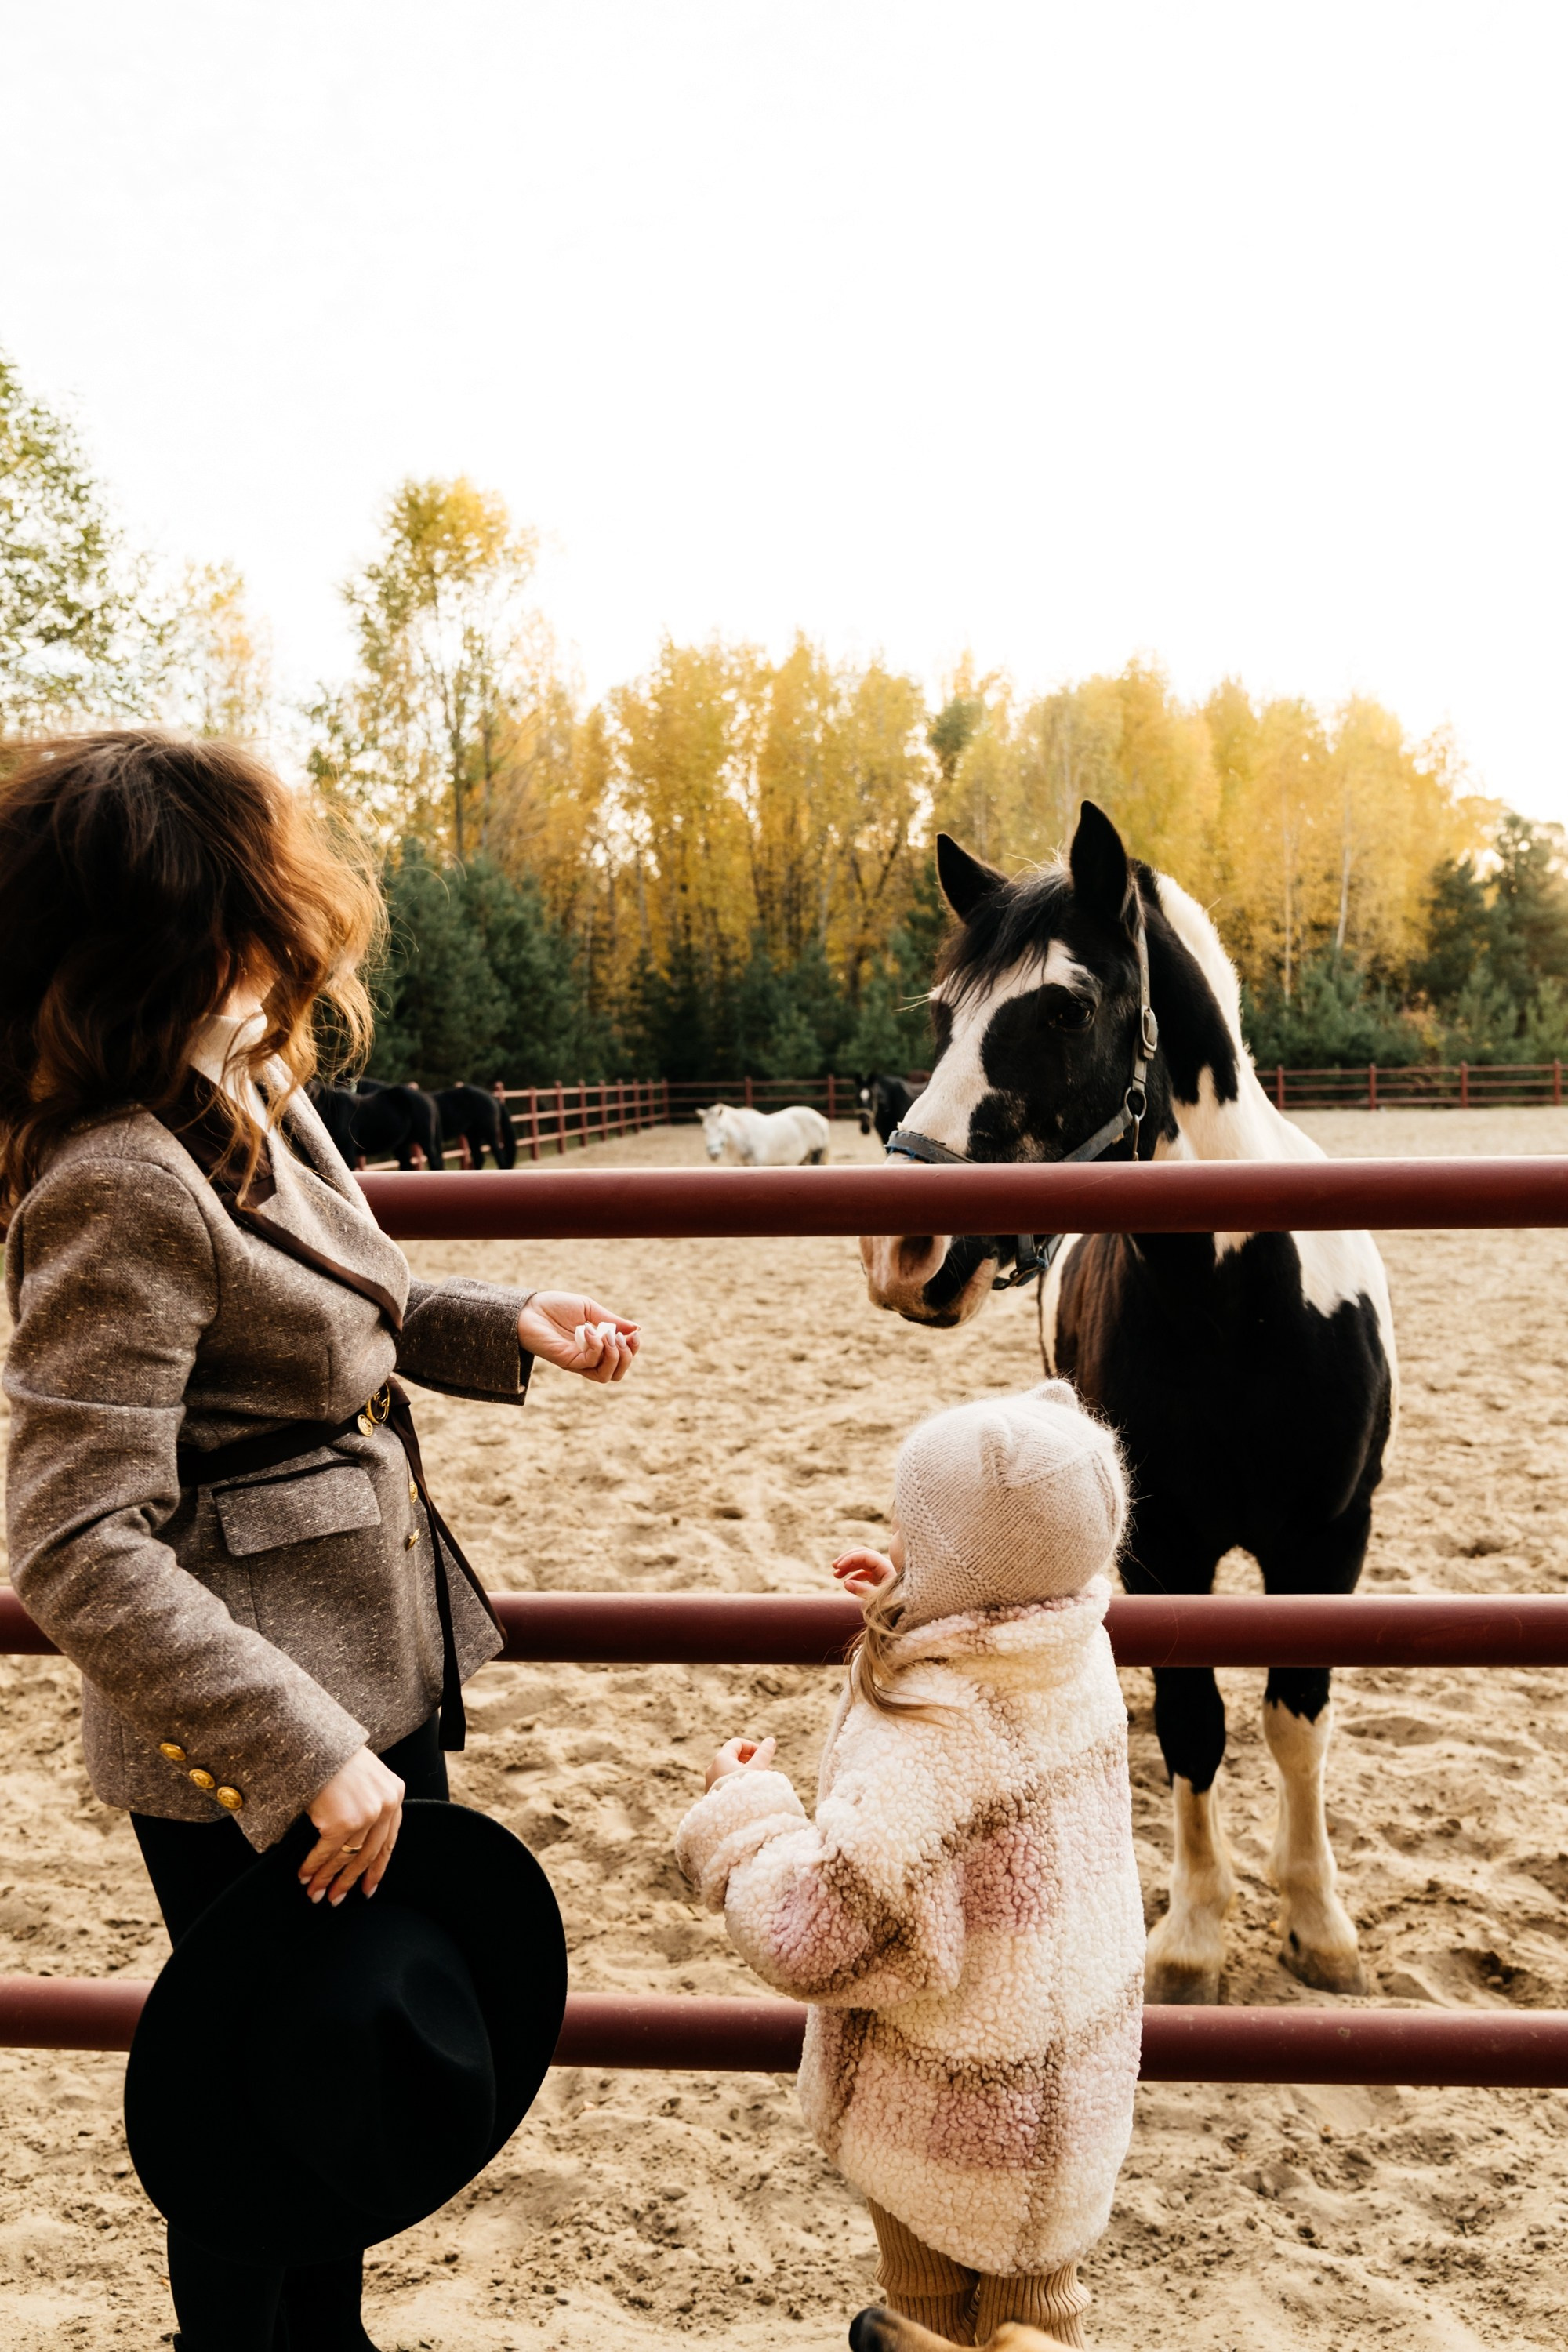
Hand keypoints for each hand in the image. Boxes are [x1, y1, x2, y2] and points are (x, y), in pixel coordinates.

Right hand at [298, 1747, 405, 1905]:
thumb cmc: (333, 1756)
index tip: (369, 1888)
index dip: (377, 1868)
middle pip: (368, 1854)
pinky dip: (313, 1867)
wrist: (311, 1738)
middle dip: (350, 1880)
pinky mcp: (342, 1821)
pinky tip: (304, 1876)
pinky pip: (326, 1853)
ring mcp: (366, 1814)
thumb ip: (370, 1803)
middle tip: (336, 1899)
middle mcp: (386, 1805)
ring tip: (316, 1894)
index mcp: (396, 1793)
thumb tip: (358, 1846)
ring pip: (346, 1857)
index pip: (389, 1840)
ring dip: (328, 1879)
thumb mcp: (365, 1776)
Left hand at [518, 1292, 640, 1382]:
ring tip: (609, 1335)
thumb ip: (612, 1320)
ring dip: (615, 1355)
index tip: (634, 1333)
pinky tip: (589, 1330)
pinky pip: (590, 1362)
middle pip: (617, 1374)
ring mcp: (577, 1362)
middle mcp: (587, 1359)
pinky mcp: (566, 1361)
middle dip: (627, 1356)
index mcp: (595, 1348)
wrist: (528, 1309)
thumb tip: (637, 1328)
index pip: (621, 1361)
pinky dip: (596, 1346)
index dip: (633, 1350)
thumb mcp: (589, 1310)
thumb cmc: (555, 1307)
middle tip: (620, 1336)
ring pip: (606, 1376)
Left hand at [705, 1735, 776, 1789]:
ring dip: (746, 1773)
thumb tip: (770, 1740)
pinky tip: (750, 1793)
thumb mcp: (758, 1768)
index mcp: (721, 1759)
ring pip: (731, 1771)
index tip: (764, 1755)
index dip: (752, 1746)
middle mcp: (713, 1769)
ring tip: (760, 1783)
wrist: (731, 1819)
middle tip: (766, 1770)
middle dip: (752, 1761)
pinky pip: (727, 1783)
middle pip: (734, 1757)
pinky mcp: (713, 1796)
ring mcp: (711, 1783)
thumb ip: (764, 1753)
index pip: (737, 1744)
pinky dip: (738, 1782)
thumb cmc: (745, 1791)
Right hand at [833, 1547, 898, 1602]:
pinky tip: (847, 1582)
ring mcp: (881, 1572)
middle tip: (834, 1566)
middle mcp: (884, 1567)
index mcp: (886, 1567)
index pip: (865, 1555)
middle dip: (847, 1559)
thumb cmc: (896, 1605)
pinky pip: (865, 1572)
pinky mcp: (880, 1579)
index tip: (838, 1567)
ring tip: (836, 1575)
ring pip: (862, 1563)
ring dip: (849, 1567)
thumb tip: (846, 1583)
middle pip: (863, 1554)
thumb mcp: (879, 1599)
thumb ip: (863, 1591)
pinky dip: (854, 1575)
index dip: (850, 1559)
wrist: (908, 1612)